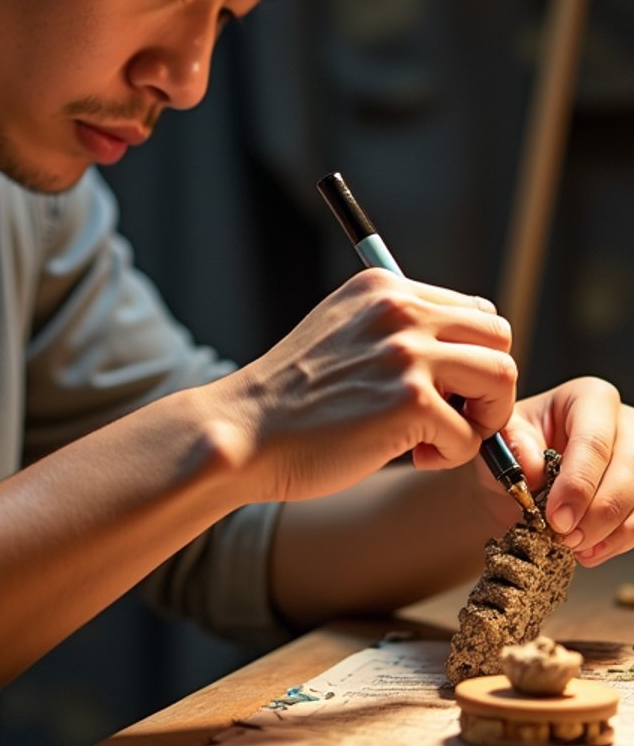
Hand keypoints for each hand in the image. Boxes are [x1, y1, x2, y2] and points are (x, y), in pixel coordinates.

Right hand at [227, 269, 516, 502]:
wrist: (244, 433)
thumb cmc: (291, 397)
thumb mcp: (339, 330)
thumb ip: (392, 325)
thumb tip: (458, 346)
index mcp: (383, 287)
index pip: (473, 311)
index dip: (468, 358)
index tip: (440, 389)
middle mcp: (399, 309)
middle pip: (499, 337)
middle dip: (487, 386)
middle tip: (453, 417)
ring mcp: (406, 353)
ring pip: (502, 378)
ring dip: (481, 419)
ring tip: (440, 438)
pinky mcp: (411, 402)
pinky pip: (471, 435)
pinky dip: (451, 455)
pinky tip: (414, 458)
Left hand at [502, 378, 633, 563]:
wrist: (524, 476)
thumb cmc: (516, 448)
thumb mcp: (502, 439)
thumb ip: (514, 446)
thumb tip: (533, 468)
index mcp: (589, 399)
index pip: (593, 442)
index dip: (578, 484)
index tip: (556, 518)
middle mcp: (624, 423)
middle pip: (628, 473)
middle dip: (595, 515)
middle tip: (564, 537)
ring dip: (608, 532)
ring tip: (573, 546)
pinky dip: (617, 541)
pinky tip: (590, 549)